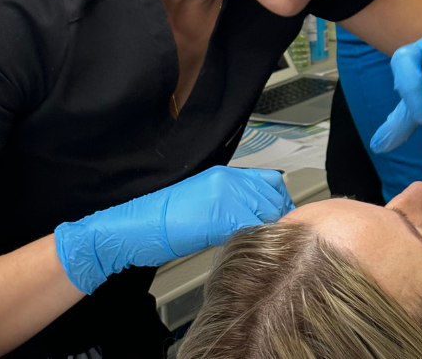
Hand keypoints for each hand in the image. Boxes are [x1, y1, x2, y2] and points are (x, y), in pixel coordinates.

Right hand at [55, 166, 293, 293]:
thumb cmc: (168, 220)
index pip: (270, 181)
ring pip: (264, 211)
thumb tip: (256, 216)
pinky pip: (248, 225)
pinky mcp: (219, 214)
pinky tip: (247, 246)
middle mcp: (229, 179)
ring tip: (262, 243)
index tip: (282, 218)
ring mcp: (224, 194)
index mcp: (226, 174)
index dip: (279, 201)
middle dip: (278, 217)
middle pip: (272, 196)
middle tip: (277, 235)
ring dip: (267, 228)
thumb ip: (232, 202)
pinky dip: (253, 236)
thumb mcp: (206, 202)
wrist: (140, 225)